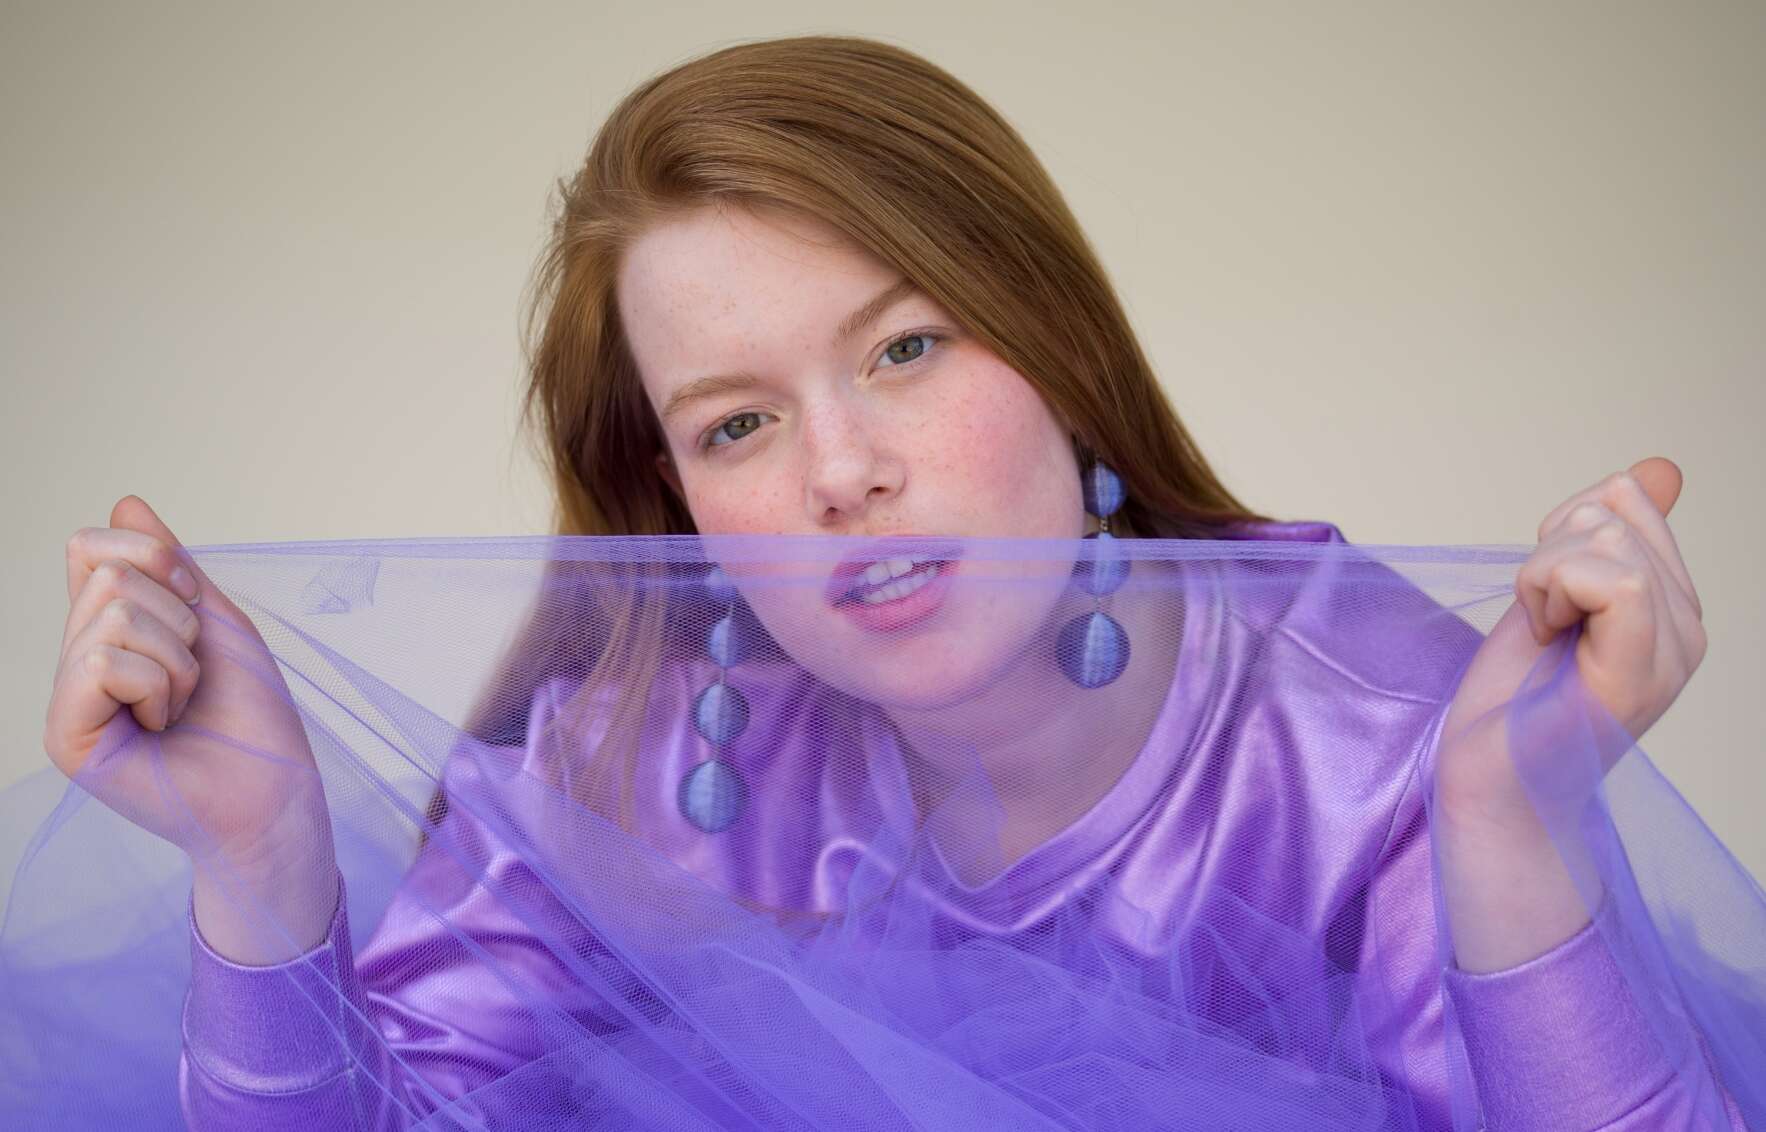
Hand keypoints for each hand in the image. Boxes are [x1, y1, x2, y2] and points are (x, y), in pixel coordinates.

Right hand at [45, 495, 337, 960]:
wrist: (273, 793)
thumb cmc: (252, 717)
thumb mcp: (216, 622)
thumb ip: (170, 565)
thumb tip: (125, 503)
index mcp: (107, 632)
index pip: (92, 547)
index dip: (157, 559)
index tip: (196, 610)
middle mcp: (76, 662)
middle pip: (107, 575)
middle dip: (178, 619)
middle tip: (195, 677)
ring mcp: (66, 700)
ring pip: (112, 615)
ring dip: (176, 658)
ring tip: (182, 704)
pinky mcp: (65, 737)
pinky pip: (101, 661)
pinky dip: (157, 684)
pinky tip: (163, 724)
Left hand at [1436, 457, 1706, 831]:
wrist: (1490, 784)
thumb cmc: (1513, 700)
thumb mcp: (1554, 595)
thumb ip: (1600, 538)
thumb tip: (1658, 469)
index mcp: (1673, 604)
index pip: (1626, 498)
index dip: (1560, 529)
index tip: (1545, 593)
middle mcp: (1688, 628)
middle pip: (1613, 510)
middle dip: (1547, 552)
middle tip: (1540, 621)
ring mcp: (1672, 654)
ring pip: (1605, 536)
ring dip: (1540, 576)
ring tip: (1543, 635)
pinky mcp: (1638, 674)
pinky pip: (1614, 580)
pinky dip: (1550, 593)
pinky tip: (1545, 639)